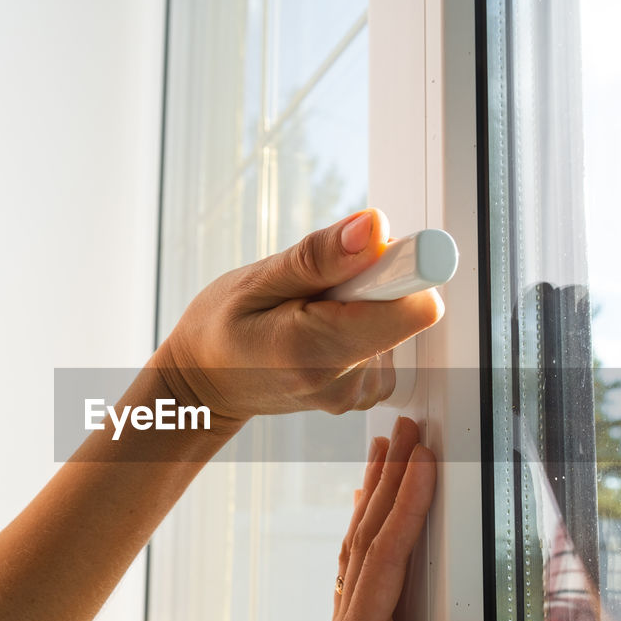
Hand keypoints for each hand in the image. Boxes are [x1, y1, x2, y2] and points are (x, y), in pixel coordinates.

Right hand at [155, 210, 443, 422]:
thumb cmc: (219, 330)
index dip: (404, 268)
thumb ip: (319, 258)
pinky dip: (360, 323)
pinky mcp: (364, 391)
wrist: (207, 387)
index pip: (414, 308)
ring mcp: (357, 392)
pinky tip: (320, 329)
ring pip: (395, 320)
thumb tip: (375, 228)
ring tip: (308, 312)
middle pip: (405, 307)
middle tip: (317, 287)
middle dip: (372, 280)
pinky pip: (387, 339)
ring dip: (361, 302)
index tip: (377, 255)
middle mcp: (345, 380)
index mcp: (317, 352)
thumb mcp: (255, 282)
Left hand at [262, 417, 494, 620]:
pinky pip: (362, 571)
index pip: (383, 566)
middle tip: (408, 426)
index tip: (424, 463)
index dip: (406, 511)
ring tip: (389, 446)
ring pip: (361, 549)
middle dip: (390, 480)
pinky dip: (371, 528)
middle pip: (368, 541)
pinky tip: (376, 511)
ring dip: (376, 494)